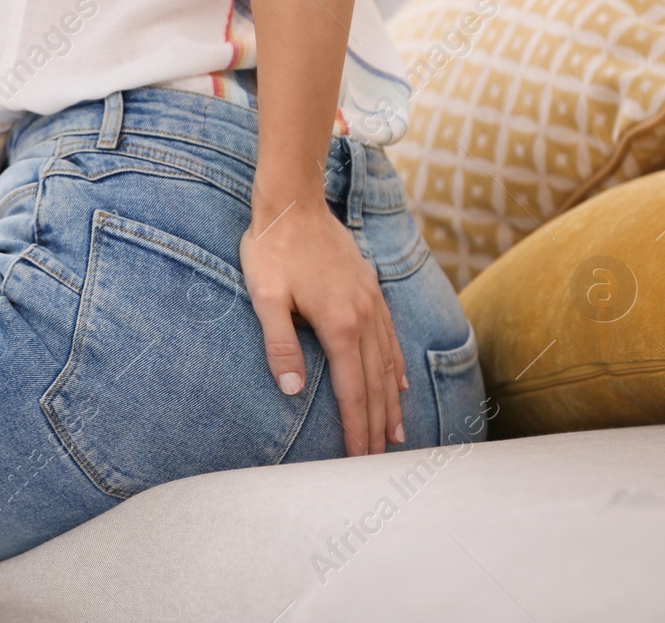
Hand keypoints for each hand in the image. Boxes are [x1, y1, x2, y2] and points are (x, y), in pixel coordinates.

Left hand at [239, 199, 406, 456]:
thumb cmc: (273, 249)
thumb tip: (294, 391)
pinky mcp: (371, 289)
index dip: (356, 428)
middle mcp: (364, 318)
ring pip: (387, 364)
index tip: (360, 460)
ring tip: (396, 434)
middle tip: (380, 462)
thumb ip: (279, 345)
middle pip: (375, 384)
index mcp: (339, 326)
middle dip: (378, 426)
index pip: (352, 391)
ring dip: (391, 402)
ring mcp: (372, 303)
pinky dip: (396, 365)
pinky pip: (390, 337)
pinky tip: (399, 382)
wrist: (294, 202)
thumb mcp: (265, 298)